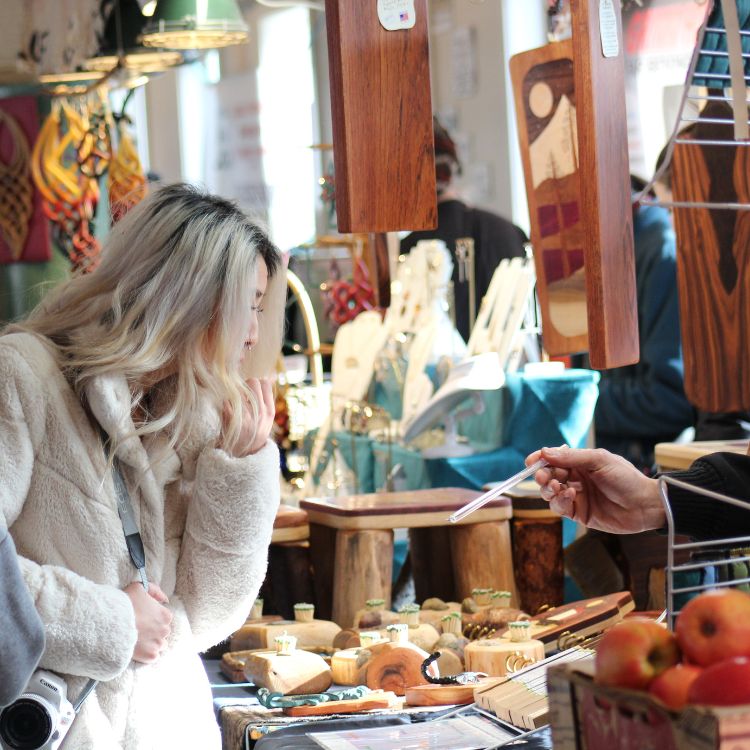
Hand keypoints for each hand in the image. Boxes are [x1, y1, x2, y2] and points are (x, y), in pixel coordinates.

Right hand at [124, 582, 172, 662]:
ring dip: (151, 643)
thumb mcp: (139, 587)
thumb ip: (155, 590)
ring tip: (137, 640)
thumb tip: (165, 600)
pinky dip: (146, 654)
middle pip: (162, 632)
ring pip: (159, 645)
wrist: (110, 624)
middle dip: (153, 631)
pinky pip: (153, 657)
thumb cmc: (124, 604)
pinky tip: (137, 649)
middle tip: (138, 629)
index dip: (153, 618)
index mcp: (165, 615)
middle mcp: (165, 630)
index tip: (142, 619)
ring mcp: (158, 644)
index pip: (164, 618)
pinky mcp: (150, 656)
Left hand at [223, 377, 274, 456]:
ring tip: (233, 406)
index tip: (252, 392)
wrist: (240, 456)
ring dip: (233, 394)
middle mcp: (259, 412)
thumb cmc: (252, 435)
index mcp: (269, 412)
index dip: (257, 384)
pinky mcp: (230, 418)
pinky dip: (223, 403)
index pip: (265, 383)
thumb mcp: (266, 420)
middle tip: (241, 395)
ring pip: (237, 389)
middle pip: (252, 382)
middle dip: (245, 385)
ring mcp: (245, 415)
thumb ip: (266, 401)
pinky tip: (226, 412)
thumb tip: (271, 376)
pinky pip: (225, 399)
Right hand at [525, 446, 665, 533]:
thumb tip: (545, 452)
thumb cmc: (626, 478)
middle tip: (542, 477)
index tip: (531, 462)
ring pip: (550, 493)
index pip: (553, 460)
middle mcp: (575, 479)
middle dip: (542, 476)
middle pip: (548, 476)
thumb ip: (572, 457)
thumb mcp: (599, 460)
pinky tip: (571, 495)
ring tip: (556, 487)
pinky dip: (560, 501)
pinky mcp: (579, 514)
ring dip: (548, 489)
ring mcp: (576, 496)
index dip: (540, 460)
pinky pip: (560, 507)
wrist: (645, 505)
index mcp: (580, 463)